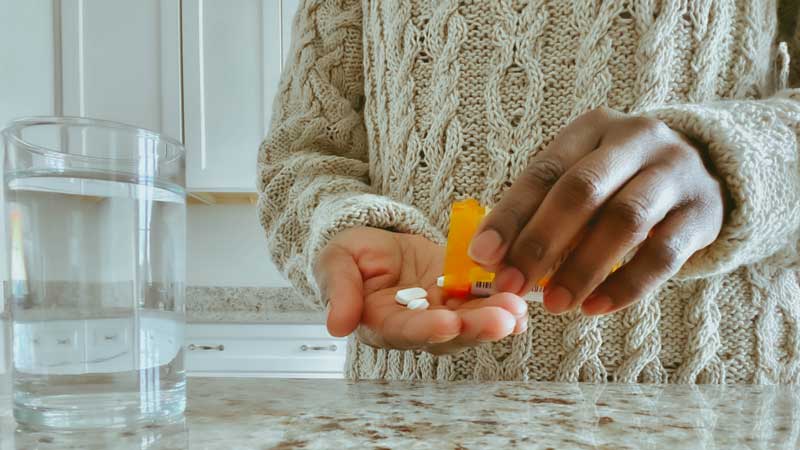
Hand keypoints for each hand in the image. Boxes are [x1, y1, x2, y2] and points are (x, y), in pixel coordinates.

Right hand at [315, 227, 527, 354]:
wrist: (376, 243)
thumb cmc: (352, 255)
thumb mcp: (335, 262)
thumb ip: (339, 289)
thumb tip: (337, 326)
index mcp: (383, 323)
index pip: (405, 331)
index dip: (427, 329)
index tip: (448, 322)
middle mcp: (418, 326)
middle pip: (449, 334)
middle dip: (476, 328)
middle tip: (502, 319)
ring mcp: (444, 312)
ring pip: (473, 322)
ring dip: (497, 317)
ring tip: (519, 309)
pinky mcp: (463, 295)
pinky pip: (485, 302)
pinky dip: (505, 303)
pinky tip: (524, 301)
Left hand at [468, 107, 725, 315]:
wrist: (703, 172)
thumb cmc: (620, 182)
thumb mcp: (583, 177)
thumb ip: (543, 209)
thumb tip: (493, 259)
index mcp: (592, 128)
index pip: (544, 171)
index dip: (511, 215)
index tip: (483, 256)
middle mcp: (636, 139)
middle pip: (582, 191)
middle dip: (541, 243)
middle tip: (512, 285)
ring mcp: (675, 171)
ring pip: (624, 220)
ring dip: (582, 268)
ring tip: (554, 305)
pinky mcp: (703, 211)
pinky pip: (664, 254)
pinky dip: (626, 285)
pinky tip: (595, 307)